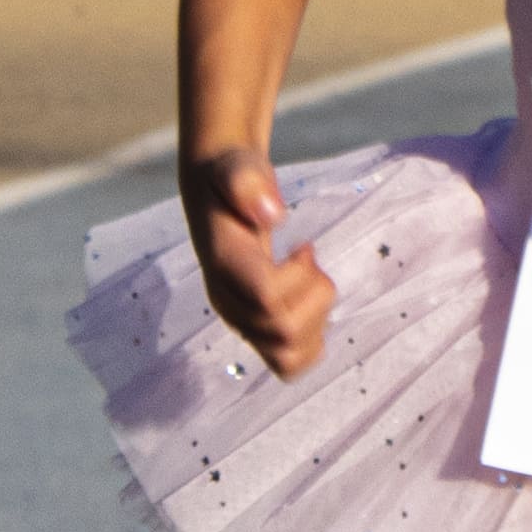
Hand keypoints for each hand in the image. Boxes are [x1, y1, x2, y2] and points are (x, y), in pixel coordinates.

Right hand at [186, 152, 338, 380]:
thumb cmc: (230, 178)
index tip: (304, 245)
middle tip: (309, 259)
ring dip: (315, 320)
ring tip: (308, 282)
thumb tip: (272, 213)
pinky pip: (290, 363)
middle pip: (284, 332)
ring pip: (288, 356)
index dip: (300, 276)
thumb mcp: (235, 168)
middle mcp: (228, 302)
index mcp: (223, 266)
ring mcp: (241, 321)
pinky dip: (312, 341)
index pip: (267, 298)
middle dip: (313, 295)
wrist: (216, 191)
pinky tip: (308, 303)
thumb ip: (246, 183)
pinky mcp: (255, 330)